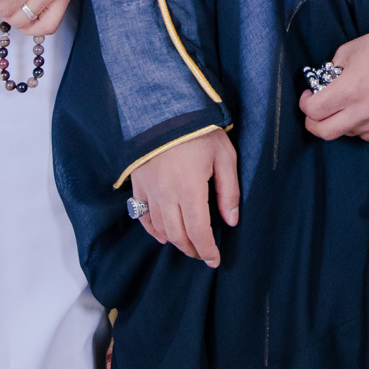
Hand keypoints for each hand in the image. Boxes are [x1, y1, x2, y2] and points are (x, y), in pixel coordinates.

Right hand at [131, 129, 239, 266]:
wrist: (164, 108)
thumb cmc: (200, 130)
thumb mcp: (224, 156)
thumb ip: (228, 191)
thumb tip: (231, 220)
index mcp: (190, 188)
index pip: (198, 231)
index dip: (207, 249)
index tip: (214, 260)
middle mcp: (166, 194)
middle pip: (178, 235)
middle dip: (192, 249)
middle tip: (203, 254)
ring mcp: (149, 189)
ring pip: (160, 228)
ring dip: (174, 241)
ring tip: (188, 245)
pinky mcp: (137, 182)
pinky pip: (142, 214)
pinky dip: (152, 229)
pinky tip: (163, 235)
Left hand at [299, 3, 368, 141]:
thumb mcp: (350, 50)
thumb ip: (332, 71)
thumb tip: (323, 86)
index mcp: (350, 89)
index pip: (313, 112)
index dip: (305, 104)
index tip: (309, 96)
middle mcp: (365, 110)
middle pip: (325, 133)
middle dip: (314, 123)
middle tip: (316, 111)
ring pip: (348, 134)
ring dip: (341, 121)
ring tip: (349, 103)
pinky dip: (361, 125)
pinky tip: (366, 109)